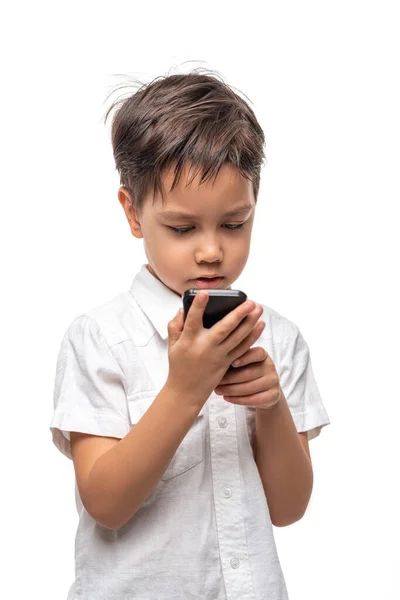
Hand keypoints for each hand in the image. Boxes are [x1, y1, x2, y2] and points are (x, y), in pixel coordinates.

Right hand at [166, 292, 264, 406]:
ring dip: (250, 323)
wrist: (187, 391)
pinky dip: (252, 337)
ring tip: (259, 309)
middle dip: (238, 314)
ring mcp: (218, 356)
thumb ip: (175, 326)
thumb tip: (183, 309)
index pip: (193, 321)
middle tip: (249, 302)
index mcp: (188, 341)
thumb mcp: (172, 345)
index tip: (205, 293)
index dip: (198, 306)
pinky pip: (242, 348)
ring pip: (237, 338)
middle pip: (224, 329)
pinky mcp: (228, 362)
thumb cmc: (179, 365)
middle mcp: (205, 347)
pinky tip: (260, 325)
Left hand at [214, 344, 281, 409]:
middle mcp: (270, 366)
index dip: (245, 358)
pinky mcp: (274, 395)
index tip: (232, 363)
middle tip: (216, 382)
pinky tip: (227, 398)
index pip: (257, 353)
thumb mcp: (242, 363)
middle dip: (230, 379)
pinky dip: (238, 400)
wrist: (263, 391)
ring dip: (231, 390)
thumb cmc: (246, 372)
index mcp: (263, 354)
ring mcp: (274, 381)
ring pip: (250, 387)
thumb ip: (233, 359)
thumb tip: (213, 361)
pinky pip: (254, 399)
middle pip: (249, 373)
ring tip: (218, 391)